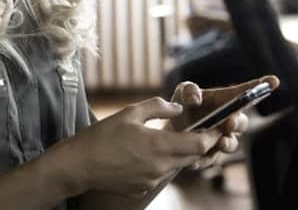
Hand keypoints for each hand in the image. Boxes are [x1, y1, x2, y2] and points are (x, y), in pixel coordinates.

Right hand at [60, 97, 220, 197]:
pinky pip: (160, 175)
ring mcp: (152, 181)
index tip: (218, 127)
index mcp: (159, 145)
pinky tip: (145, 154)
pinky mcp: (143, 190)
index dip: (212, 135)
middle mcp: (160, 167)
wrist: (79, 166)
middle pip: (192, 157)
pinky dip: (161, 164)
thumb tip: (178, 108)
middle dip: (200, 144)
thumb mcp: (130, 112)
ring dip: (179, 154)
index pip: (199, 143)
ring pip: (177, 166)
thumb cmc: (102, 136)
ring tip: (167, 139)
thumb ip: (159, 107)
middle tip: (201, 131)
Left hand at [168, 75, 279, 169]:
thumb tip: (196, 99)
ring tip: (220, 141)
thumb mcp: (183, 92)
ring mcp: (221, 139)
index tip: (273, 81)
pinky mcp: (210, 156)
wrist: (166, 131)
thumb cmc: (181, 107)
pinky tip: (195, 159)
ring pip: (232, 144)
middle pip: (242, 123)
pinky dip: (205, 159)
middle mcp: (228, 120)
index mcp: (225, 101)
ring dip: (228, 143)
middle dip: (238, 122)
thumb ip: (189, 90)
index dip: (261, 86)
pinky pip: (212, 160)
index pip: (246, 93)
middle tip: (230, 121)